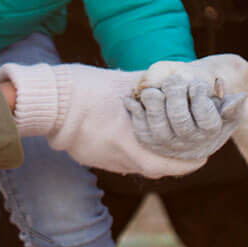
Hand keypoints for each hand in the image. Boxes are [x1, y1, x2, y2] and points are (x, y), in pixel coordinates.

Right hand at [0, 62, 206, 177]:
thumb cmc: (81, 88)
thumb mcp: (118, 82)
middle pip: (151, 167)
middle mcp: (115, 158)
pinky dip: (130, 151)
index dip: (185, 164)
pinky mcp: (88, 156)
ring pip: (133, 164)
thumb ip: (145, 85)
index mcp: (125, 143)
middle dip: (171, 159)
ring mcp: (100, 159)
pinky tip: (132, 136)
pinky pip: (117, 159)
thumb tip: (169, 79)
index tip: (202, 158)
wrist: (45, 101)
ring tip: (164, 140)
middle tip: (188, 148)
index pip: (163, 165)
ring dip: (150, 155)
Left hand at [124, 74, 246, 159]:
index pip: (205, 117)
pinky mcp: (150, 142)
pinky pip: (141, 130)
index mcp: (211, 132)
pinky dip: (135, 113)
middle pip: (180, 122)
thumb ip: (233, 104)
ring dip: (153, 105)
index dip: (199, 97)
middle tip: (174, 81)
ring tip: (154, 90)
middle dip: (175, 97)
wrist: (195, 116)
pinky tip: (133, 98)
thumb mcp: (229, 106)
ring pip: (159, 128)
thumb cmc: (214, 104)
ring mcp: (169, 145)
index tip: (196, 83)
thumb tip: (235, 95)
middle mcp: (190, 142)